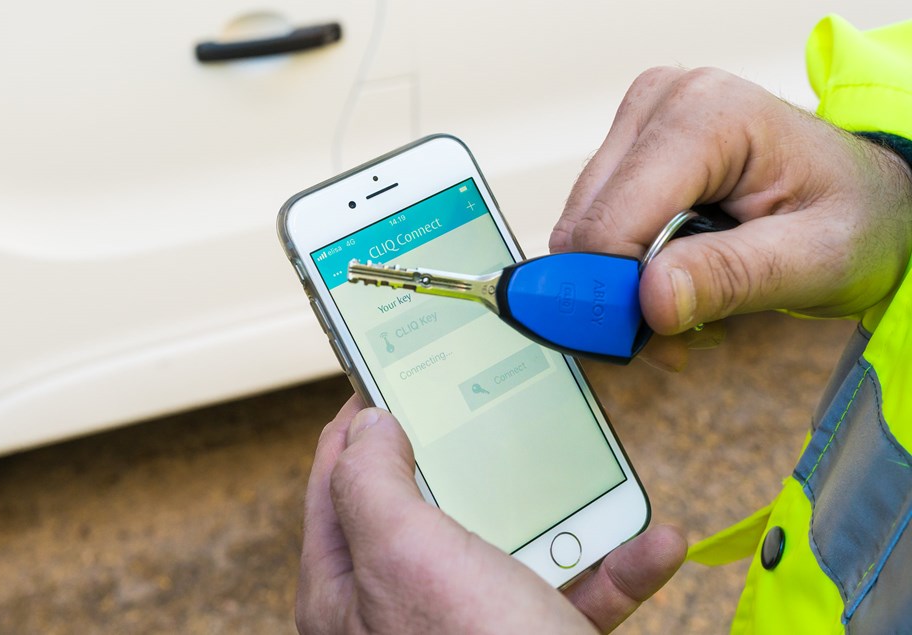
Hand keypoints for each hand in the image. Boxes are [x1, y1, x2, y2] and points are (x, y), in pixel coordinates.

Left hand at [296, 395, 685, 634]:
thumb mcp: (405, 556)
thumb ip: (370, 483)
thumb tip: (367, 427)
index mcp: (348, 590)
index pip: (336, 486)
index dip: (356, 426)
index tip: (386, 378)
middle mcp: (402, 613)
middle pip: (425, 512)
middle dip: (464, 460)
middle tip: (486, 409)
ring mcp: (468, 634)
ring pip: (508, 549)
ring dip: (560, 511)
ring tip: (586, 471)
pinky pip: (572, 597)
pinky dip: (612, 569)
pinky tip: (651, 544)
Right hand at [550, 67, 911, 369]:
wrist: (871, 192)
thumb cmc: (858, 216)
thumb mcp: (816, 258)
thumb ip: (731, 276)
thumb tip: (649, 300)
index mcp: (705, 115)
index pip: (611, 223)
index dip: (614, 295)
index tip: (649, 344)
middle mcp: (660, 103)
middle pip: (585, 228)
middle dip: (618, 295)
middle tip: (675, 338)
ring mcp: (640, 120)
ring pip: (581, 230)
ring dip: (620, 287)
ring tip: (686, 307)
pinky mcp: (630, 145)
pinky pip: (594, 223)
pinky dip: (622, 268)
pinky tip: (673, 280)